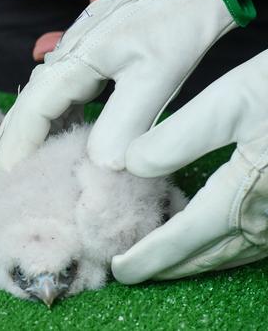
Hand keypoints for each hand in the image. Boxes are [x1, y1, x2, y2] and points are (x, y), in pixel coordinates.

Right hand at [0, 0, 254, 173]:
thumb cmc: (176, 24)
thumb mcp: (156, 78)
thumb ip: (122, 123)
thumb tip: (97, 164)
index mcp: (74, 61)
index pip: (31, 112)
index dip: (18, 149)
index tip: (9, 180)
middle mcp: (64, 56)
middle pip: (26, 105)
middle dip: (13, 144)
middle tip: (7, 181)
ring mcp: (72, 53)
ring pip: (38, 98)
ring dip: (28, 131)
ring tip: (24, 164)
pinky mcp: (85, 54)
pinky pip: (56, 90)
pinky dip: (49, 117)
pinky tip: (56, 133)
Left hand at [112, 50, 267, 282]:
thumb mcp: (232, 101)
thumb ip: (178, 137)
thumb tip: (130, 165)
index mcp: (244, 196)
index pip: (183, 238)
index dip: (148, 255)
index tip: (119, 268)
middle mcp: (267, 219)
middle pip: (208, 254)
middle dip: (168, 265)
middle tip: (132, 271)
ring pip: (233, 252)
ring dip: (195, 259)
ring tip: (164, 260)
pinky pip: (254, 241)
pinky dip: (223, 246)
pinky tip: (211, 237)